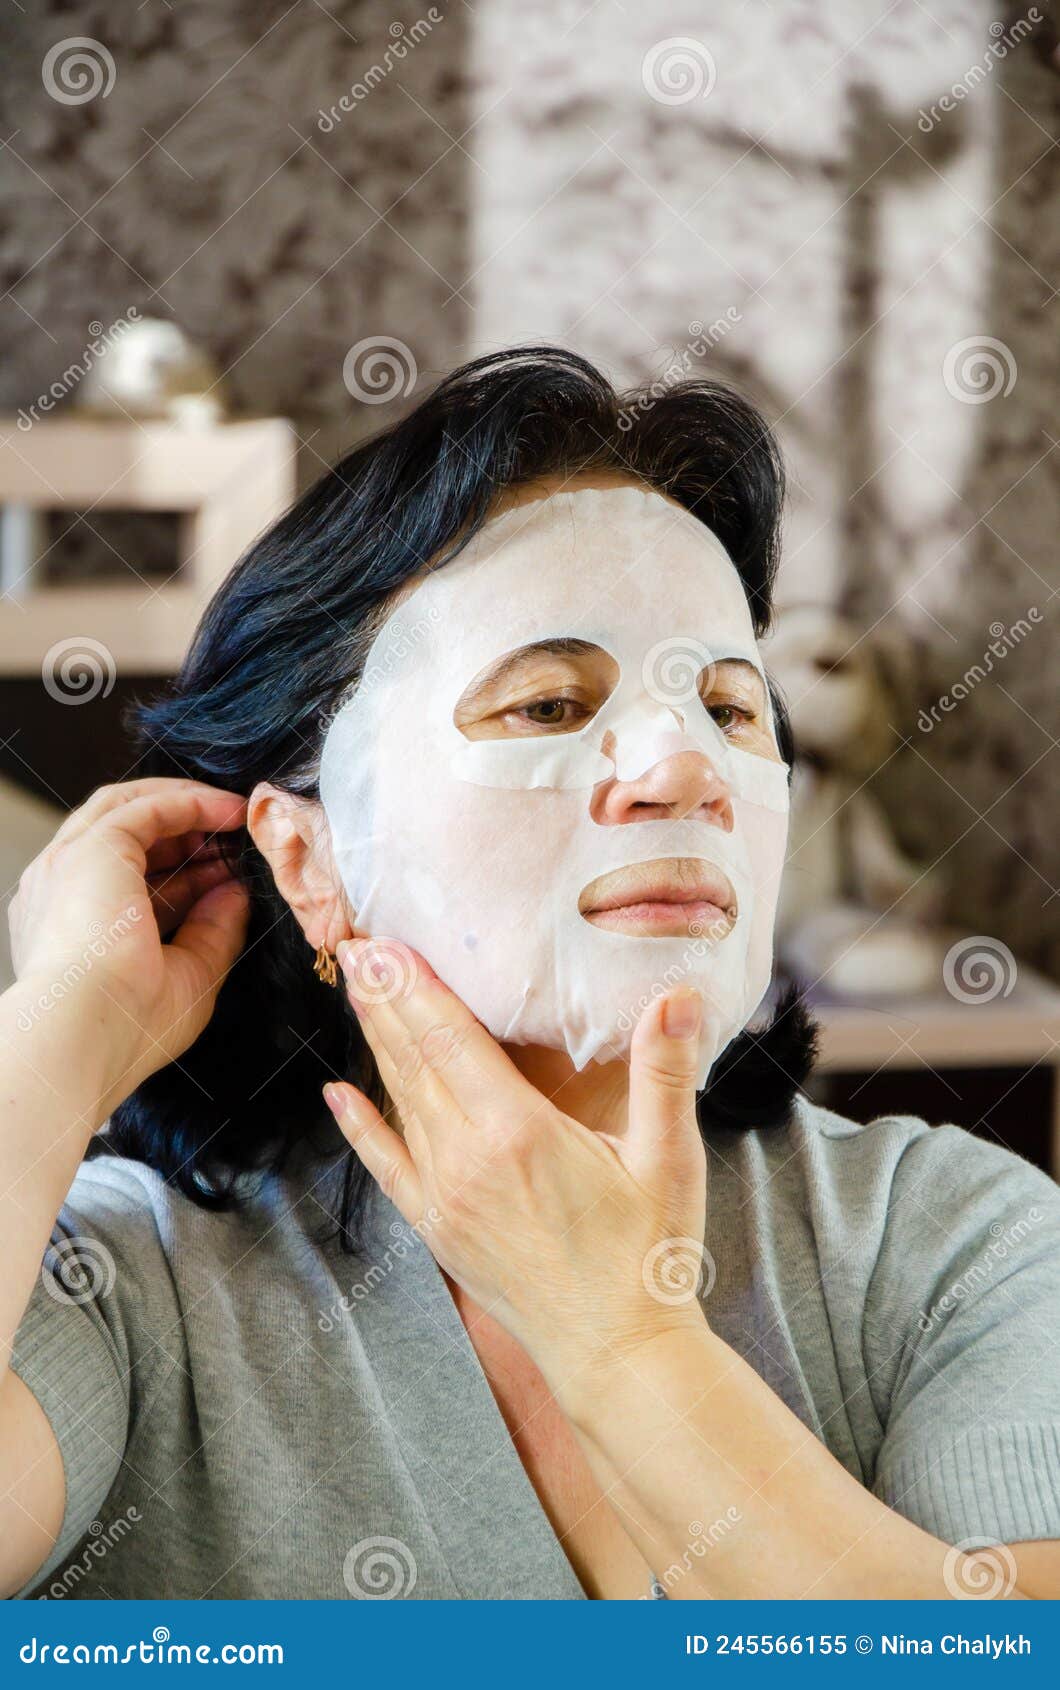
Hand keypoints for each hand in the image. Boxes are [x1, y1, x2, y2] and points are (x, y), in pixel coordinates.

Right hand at [9, 778, 249, 1092]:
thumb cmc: (128, 1026)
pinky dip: (191, 802)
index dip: (185, 875)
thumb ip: (212, 931)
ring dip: (186, 807)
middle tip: (234, 840)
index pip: (129, 883)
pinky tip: (228, 810)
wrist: (86, 1032)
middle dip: (184, 835)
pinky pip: (146, 806)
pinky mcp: (93, 847)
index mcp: (69, 928)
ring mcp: (69, 864)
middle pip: (125, 839)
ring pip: (128, 809)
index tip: (228, 876)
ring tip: (234, 814)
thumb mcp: (188, 975)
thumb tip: (236, 893)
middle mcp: (60, 891)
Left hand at [323, 940, 709, 1397]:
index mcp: (516, 1132)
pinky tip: (338, 1098)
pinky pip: (387, 1166)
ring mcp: (445, 1197)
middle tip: (359, 944)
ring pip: (400, 1101)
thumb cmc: (646, 1258)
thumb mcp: (668, 1159)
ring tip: (359, 992)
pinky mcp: (438, 1229)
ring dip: (377, 1043)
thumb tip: (677, 997)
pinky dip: (361, 1128)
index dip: (414, 986)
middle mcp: (466, 1160)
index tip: (385, 943)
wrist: (616, 1354)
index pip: (449, 1040)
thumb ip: (666, 1073)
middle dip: (384, 999)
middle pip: (413, 1060)